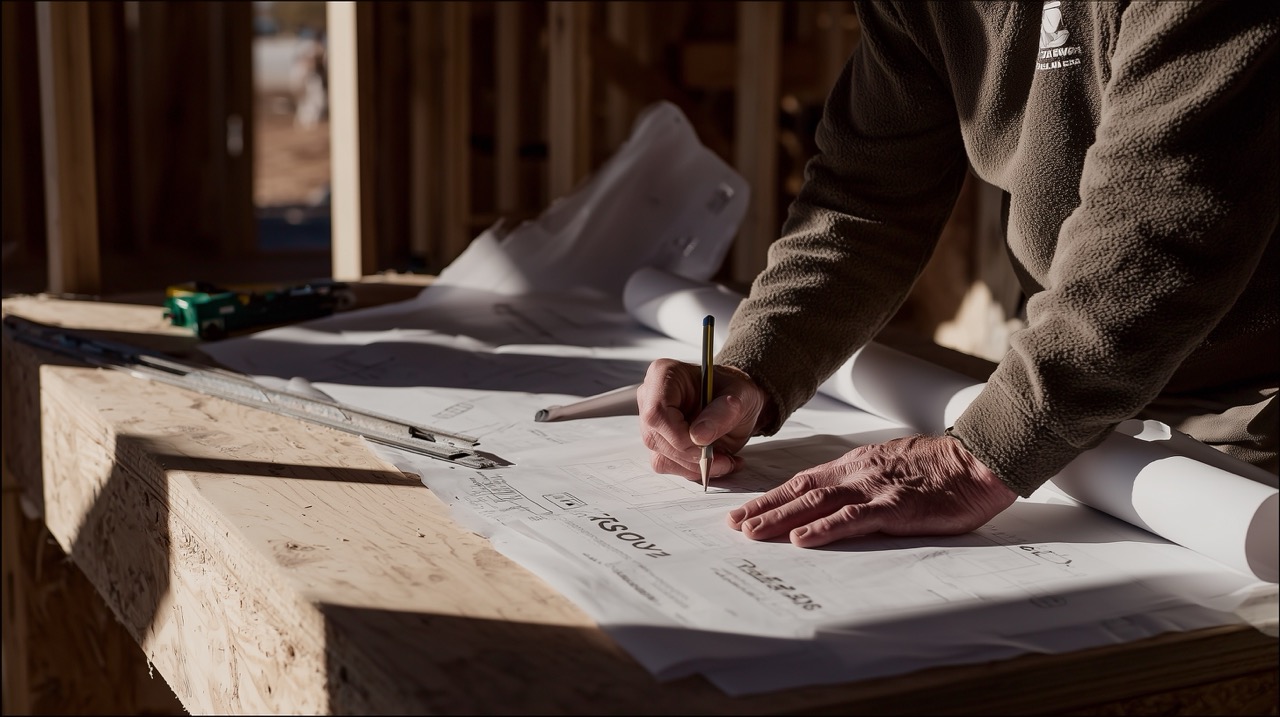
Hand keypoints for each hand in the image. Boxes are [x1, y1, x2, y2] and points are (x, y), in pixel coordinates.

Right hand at [637, 358, 770, 481]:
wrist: (736, 403)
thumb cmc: (734, 391)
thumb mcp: (741, 396)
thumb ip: (723, 412)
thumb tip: (699, 437)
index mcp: (664, 375)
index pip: (656, 413)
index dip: (679, 436)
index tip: (707, 445)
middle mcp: (650, 398)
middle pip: (657, 438)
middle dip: (692, 456)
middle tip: (725, 458)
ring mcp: (651, 423)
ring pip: (662, 457)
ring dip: (696, 467)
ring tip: (725, 460)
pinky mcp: (658, 443)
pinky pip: (668, 465)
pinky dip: (694, 470)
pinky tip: (715, 461)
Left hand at [727, 434, 1016, 544]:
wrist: (978, 460)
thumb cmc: (939, 467)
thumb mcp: (890, 466)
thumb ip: (861, 480)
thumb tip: (834, 497)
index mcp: (855, 465)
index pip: (803, 482)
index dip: (772, 497)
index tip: (744, 511)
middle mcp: (857, 474)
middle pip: (801, 492)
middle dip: (764, 508)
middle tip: (734, 526)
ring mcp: (874, 490)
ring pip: (817, 504)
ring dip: (781, 518)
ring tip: (753, 532)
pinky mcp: (896, 508)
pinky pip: (853, 519)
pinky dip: (824, 529)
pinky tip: (803, 538)